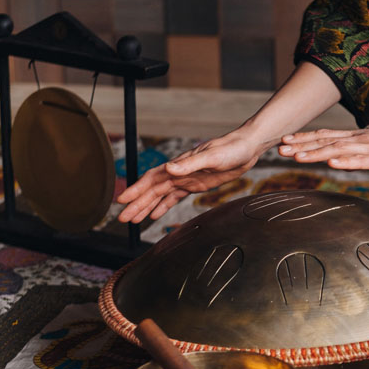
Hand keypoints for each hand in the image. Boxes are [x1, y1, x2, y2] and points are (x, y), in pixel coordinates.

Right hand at [116, 132, 264, 222]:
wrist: (246, 148)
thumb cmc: (230, 149)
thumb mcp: (211, 157)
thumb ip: (190, 164)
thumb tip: (169, 168)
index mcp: (179, 165)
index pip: (152, 178)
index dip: (136, 189)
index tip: (122, 200)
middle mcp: (179, 172)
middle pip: (152, 190)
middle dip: (137, 204)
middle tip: (122, 219)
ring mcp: (187, 179)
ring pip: (161, 195)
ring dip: (146, 207)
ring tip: (133, 220)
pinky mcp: (196, 185)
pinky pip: (175, 197)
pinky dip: (163, 206)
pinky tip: (154, 215)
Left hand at [278, 124, 368, 172]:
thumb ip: (361, 152)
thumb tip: (344, 157)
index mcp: (359, 138)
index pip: (326, 136)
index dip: (305, 138)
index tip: (286, 141)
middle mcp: (360, 140)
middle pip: (326, 142)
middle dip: (302, 145)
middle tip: (280, 148)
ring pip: (338, 150)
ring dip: (316, 153)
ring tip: (297, 157)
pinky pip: (361, 161)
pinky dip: (345, 162)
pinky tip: (331, 163)